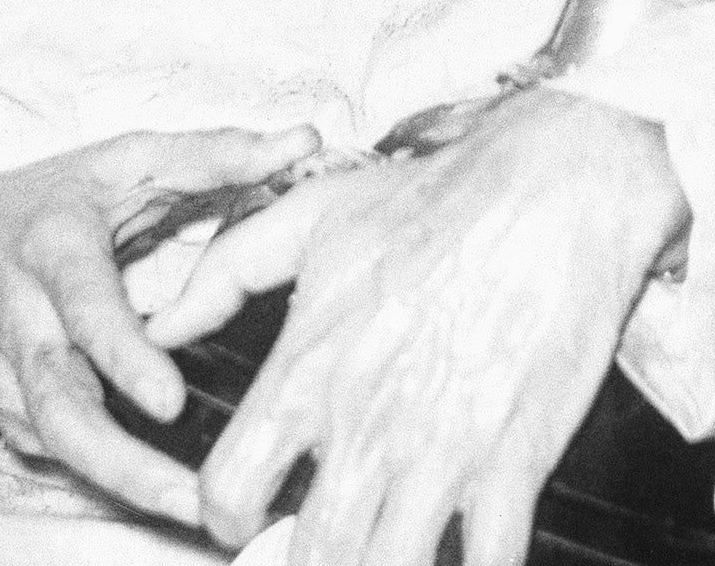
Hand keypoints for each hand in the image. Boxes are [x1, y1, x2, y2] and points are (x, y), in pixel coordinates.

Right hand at [0, 122, 319, 525]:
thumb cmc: (61, 196)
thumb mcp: (131, 159)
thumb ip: (217, 154)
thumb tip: (305, 139)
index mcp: (55, 248)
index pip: (84, 308)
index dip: (122, 357)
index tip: (169, 402)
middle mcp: (24, 320)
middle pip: (59, 409)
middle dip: (123, 464)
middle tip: (195, 498)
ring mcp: (12, 376)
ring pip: (58, 447)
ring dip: (127, 488)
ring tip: (202, 514)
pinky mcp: (14, 415)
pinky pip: (62, 457)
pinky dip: (112, 482)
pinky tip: (172, 499)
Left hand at [148, 87, 688, 565]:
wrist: (550, 186)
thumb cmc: (432, 197)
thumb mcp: (311, 215)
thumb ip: (225, 270)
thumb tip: (163, 320)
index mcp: (309, 369)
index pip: (229, 489)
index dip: (226, 515)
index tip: (248, 512)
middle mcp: (366, 424)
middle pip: (309, 556)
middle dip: (303, 563)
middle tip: (317, 540)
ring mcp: (441, 452)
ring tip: (385, 546)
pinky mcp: (515, 462)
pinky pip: (489, 564)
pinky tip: (466, 552)